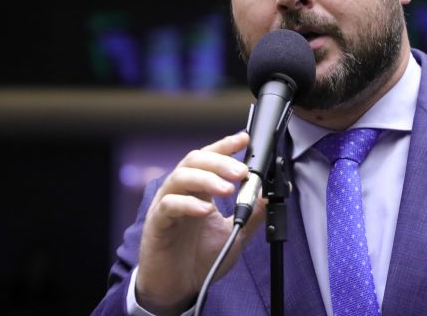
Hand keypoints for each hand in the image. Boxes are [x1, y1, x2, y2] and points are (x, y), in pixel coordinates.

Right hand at [134, 132, 265, 314]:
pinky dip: (188, 204)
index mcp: (199, 190)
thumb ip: (252, 212)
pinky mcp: (157, 223)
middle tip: (241, 172)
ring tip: (227, 189)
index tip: (244, 139)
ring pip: (181, 177)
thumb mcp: (235, 233)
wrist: (180, 288)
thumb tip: (269, 193)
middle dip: (220, 162)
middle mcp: (182, 191)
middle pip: (195, 161)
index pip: (210, 158)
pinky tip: (206, 210)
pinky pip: (169, 205)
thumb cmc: (201, 258)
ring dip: (206, 179)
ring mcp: (166, 205)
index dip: (225, 146)